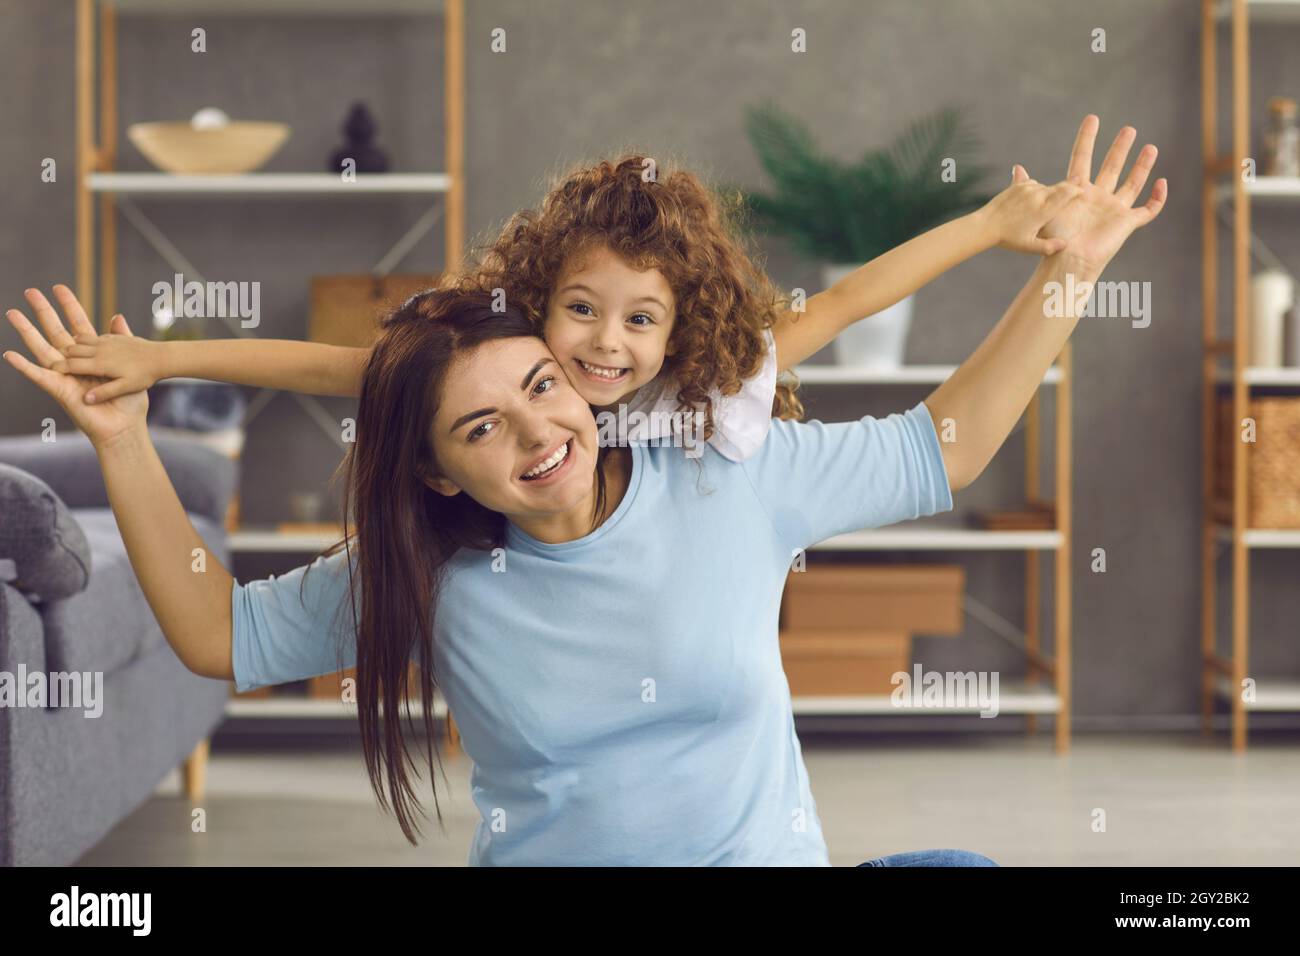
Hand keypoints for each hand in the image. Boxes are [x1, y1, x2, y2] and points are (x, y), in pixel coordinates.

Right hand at [3, 286, 148, 449]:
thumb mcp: (129, 366)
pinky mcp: (61, 391)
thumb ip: (121, 339)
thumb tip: (116, 316)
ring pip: (42, 349)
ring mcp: (66, 376)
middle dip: (43, 311)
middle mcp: (76, 364)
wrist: (127, 427)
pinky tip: (10, 355)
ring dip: (26, 331)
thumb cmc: (132, 402)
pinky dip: (25, 367)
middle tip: (30, 290)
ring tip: (12, 313)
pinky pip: (40, 377)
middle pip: (55, 331)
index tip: (58, 287)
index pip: (77, 326)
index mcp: (93, 356)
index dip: (68, 306)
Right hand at [50, 324, 164, 401]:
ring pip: (80, 340)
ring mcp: (107, 341)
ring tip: (71, 356)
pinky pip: (94, 337)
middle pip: (72, 350)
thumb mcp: (126, 388)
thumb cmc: (144, 376)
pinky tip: (90, 349)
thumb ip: (105, 393)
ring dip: (73, 347)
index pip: (72, 365)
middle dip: (63, 356)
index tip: (52, 372)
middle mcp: (101, 349)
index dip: (60, 368)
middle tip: (58, 363)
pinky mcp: (115, 336)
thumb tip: (85, 399)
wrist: (162, 357)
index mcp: (101, 364)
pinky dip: (86, 342)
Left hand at [980, 167, 1082, 255]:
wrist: (985, 226)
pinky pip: (1032, 184)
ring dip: (1048, 193)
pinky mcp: (1017, 186)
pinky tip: (1032, 200)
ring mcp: (1027, 189)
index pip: (1067, 193)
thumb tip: (1066, 244)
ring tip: (1046, 204)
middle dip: (1067, 189)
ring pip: (1045, 187)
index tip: (1083, 191)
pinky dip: (1035, 190)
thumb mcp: (1029, 247)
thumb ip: (1049, 247)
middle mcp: (1037, 196)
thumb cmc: (1008, 239)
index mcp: (1044, 210)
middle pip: (1059, 187)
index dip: (1077, 190)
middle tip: (1074, 190)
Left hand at [1034, 115, 1166, 273]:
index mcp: (1077, 191)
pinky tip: (1163, 182)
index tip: (1092, 118)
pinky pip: (1148, 210)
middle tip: (1129, 128)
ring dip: (1142, 166)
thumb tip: (1017, 168)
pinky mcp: (1126, 223)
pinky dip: (1157, 198)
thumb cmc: (1053, 237)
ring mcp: (1113, 210)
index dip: (1086, 139)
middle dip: (1120, 148)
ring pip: (1132, 184)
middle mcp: (1097, 197)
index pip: (1082, 158)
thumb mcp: (1040, 207)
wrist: (1068, 260)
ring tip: (1151, 147)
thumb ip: (1030, 186)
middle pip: (1111, 167)